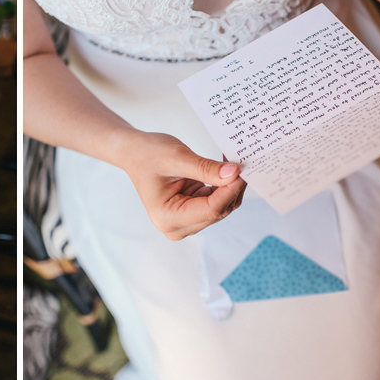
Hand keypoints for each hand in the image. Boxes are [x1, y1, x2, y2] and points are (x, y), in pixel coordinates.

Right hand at [117, 131, 245, 240]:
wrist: (135, 153)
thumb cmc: (148, 155)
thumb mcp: (178, 158)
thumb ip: (207, 168)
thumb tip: (235, 174)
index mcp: (167, 217)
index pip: (211, 210)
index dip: (230, 190)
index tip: (243, 170)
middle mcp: (176, 226)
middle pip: (218, 212)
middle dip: (232, 188)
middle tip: (243, 162)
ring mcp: (184, 222)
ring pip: (221, 209)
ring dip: (230, 187)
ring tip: (233, 162)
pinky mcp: (192, 214)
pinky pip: (217, 203)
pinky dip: (224, 187)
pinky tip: (225, 170)